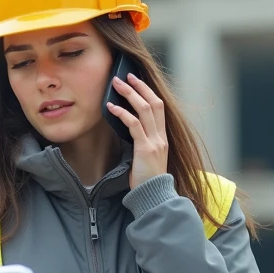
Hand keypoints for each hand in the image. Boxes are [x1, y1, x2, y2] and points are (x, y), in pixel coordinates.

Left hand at [107, 73, 168, 189]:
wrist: (153, 197)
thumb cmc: (146, 180)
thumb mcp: (145, 157)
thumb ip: (140, 141)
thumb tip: (125, 127)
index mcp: (162, 137)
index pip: (158, 107)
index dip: (148, 92)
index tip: (136, 81)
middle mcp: (161, 136)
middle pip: (154, 102)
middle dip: (140, 86)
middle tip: (126, 75)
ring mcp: (155, 142)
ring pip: (145, 109)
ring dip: (130, 94)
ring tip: (116, 84)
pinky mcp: (146, 149)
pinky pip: (134, 125)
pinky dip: (122, 113)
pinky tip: (111, 107)